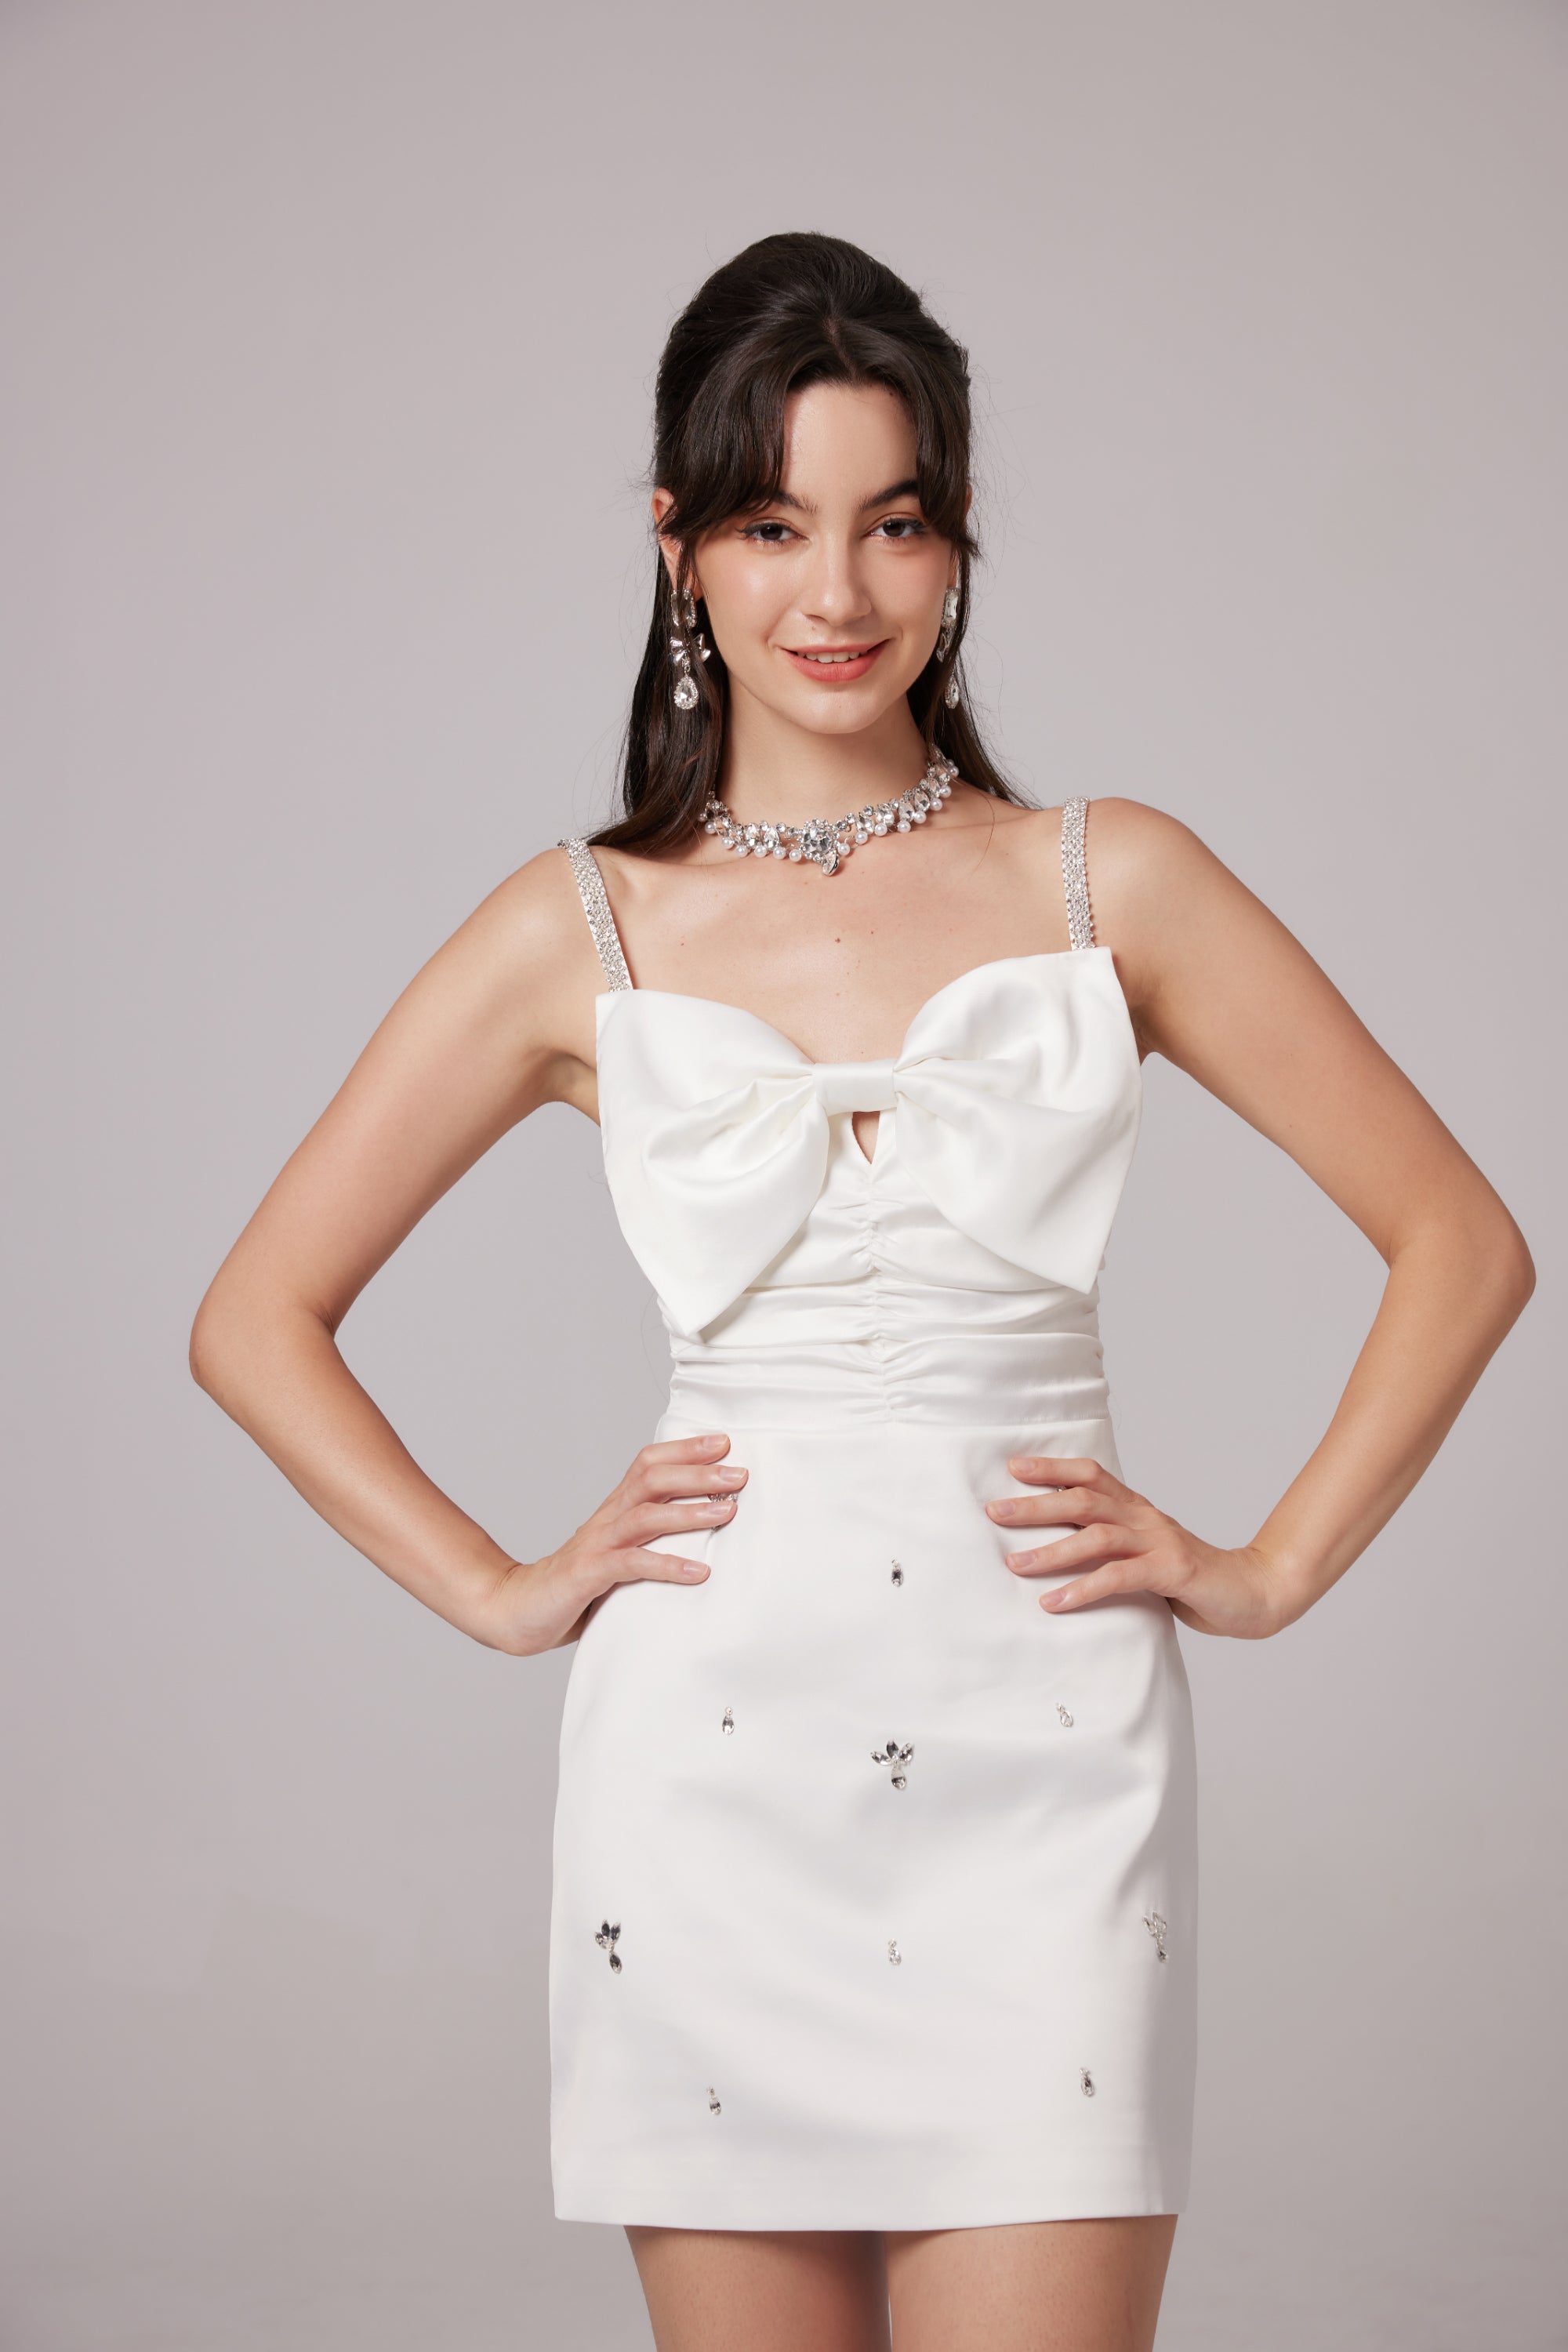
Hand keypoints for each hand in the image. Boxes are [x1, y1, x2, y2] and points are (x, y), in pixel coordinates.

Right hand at [477, 1434, 744, 1656]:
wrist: (517, 1609)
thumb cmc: (575, 1583)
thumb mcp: (617, 1553)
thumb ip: (649, 1539)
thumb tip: (702, 1529)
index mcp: (614, 1509)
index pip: (648, 1463)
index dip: (684, 1449)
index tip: (724, 1442)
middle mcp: (606, 1519)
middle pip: (651, 1480)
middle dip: (697, 1473)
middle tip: (740, 1474)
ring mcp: (596, 1545)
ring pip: (644, 1516)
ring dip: (688, 1511)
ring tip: (727, 1512)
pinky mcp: (588, 1575)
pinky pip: (632, 1565)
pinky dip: (667, 1565)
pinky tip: (699, 1571)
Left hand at [986, 1456, 1301, 1639]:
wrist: (1253, 1593)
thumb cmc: (1190, 1578)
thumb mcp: (1145, 1554)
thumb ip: (1110, 1548)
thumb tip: (1058, 1548)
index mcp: (1137, 1509)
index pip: (1090, 1475)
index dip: (1052, 1468)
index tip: (1013, 1467)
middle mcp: (1146, 1518)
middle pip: (1083, 1500)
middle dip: (1035, 1505)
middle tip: (995, 1512)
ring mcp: (1160, 1542)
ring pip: (1096, 1536)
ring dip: (1051, 1550)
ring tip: (1014, 1564)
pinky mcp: (1171, 1571)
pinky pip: (1119, 1576)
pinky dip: (1082, 1588)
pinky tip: (1054, 1602)